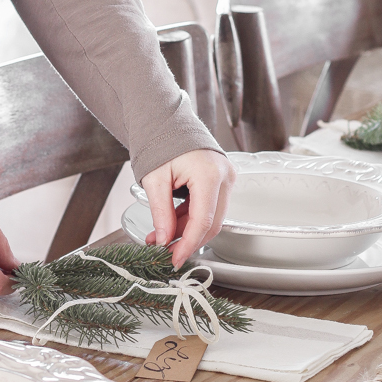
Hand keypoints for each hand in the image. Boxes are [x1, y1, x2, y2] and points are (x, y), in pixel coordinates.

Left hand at [142, 150, 234, 269]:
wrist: (168, 123)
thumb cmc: (163, 142)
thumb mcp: (155, 179)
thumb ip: (161, 212)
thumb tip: (164, 239)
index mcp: (209, 174)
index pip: (203, 221)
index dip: (188, 244)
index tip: (175, 258)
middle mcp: (224, 176)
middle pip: (212, 223)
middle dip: (187, 240)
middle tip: (166, 252)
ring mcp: (226, 178)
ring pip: (211, 218)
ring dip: (187, 231)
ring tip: (160, 237)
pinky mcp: (222, 181)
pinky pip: (209, 207)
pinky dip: (191, 219)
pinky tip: (171, 224)